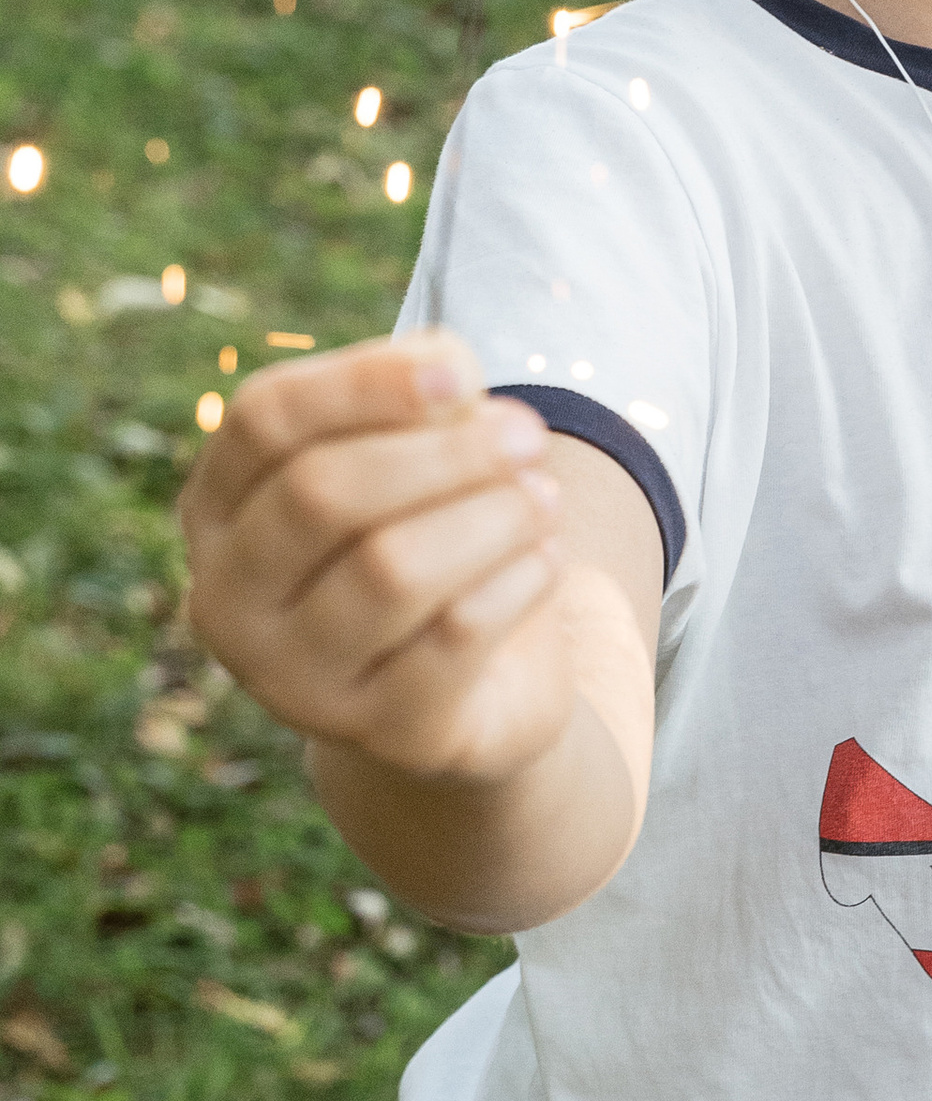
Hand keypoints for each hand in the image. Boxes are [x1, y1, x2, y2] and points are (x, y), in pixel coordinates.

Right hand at [180, 332, 574, 784]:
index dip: (363, 383)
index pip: (264, 421)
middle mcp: (228, 601)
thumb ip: (422, 402)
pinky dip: (517, 580)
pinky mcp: (381, 732)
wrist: (471, 693)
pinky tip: (545, 559)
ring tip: (545, 498)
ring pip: (392, 569)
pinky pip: (456, 635)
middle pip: (323, 493)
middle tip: (528, 435)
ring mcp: (294, 680)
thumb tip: (450, 369)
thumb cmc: (430, 543)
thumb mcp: (420, 462)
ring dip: (491, 516)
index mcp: (217, 510)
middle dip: (445, 452)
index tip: (460, 370)